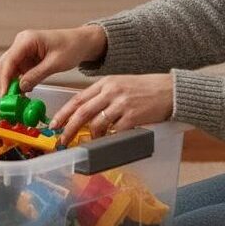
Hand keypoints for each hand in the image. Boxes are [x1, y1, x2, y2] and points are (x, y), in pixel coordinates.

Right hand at [0, 26, 107, 95]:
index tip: (5, 95)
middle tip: (8, 102)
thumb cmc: (72, 46)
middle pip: (4, 64)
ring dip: (10, 84)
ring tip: (14, 101)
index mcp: (26, 40)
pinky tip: (21, 94)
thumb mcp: (55, 63)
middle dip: (4, 83)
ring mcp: (22, 50)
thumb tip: (21, 88)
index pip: (9, 60)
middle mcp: (21, 43)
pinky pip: (17, 71)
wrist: (82, 41)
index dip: (4, 79)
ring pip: (9, 69)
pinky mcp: (26, 57)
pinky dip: (18, 82)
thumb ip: (36, 75)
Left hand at [48, 73, 174, 144]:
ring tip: (88, 142)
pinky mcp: (133, 116)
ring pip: (96, 123)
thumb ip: (102, 96)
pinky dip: (108, 138)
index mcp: (105, 83)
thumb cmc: (145, 88)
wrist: (170, 90)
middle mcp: (111, 91)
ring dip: (90, 136)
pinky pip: (114, 131)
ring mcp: (122, 104)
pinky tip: (107, 141)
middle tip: (62, 139)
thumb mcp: (120, 84)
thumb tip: (84, 113)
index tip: (54, 124)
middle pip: (82, 111)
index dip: (64, 113)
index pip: (78, 98)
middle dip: (69, 127)